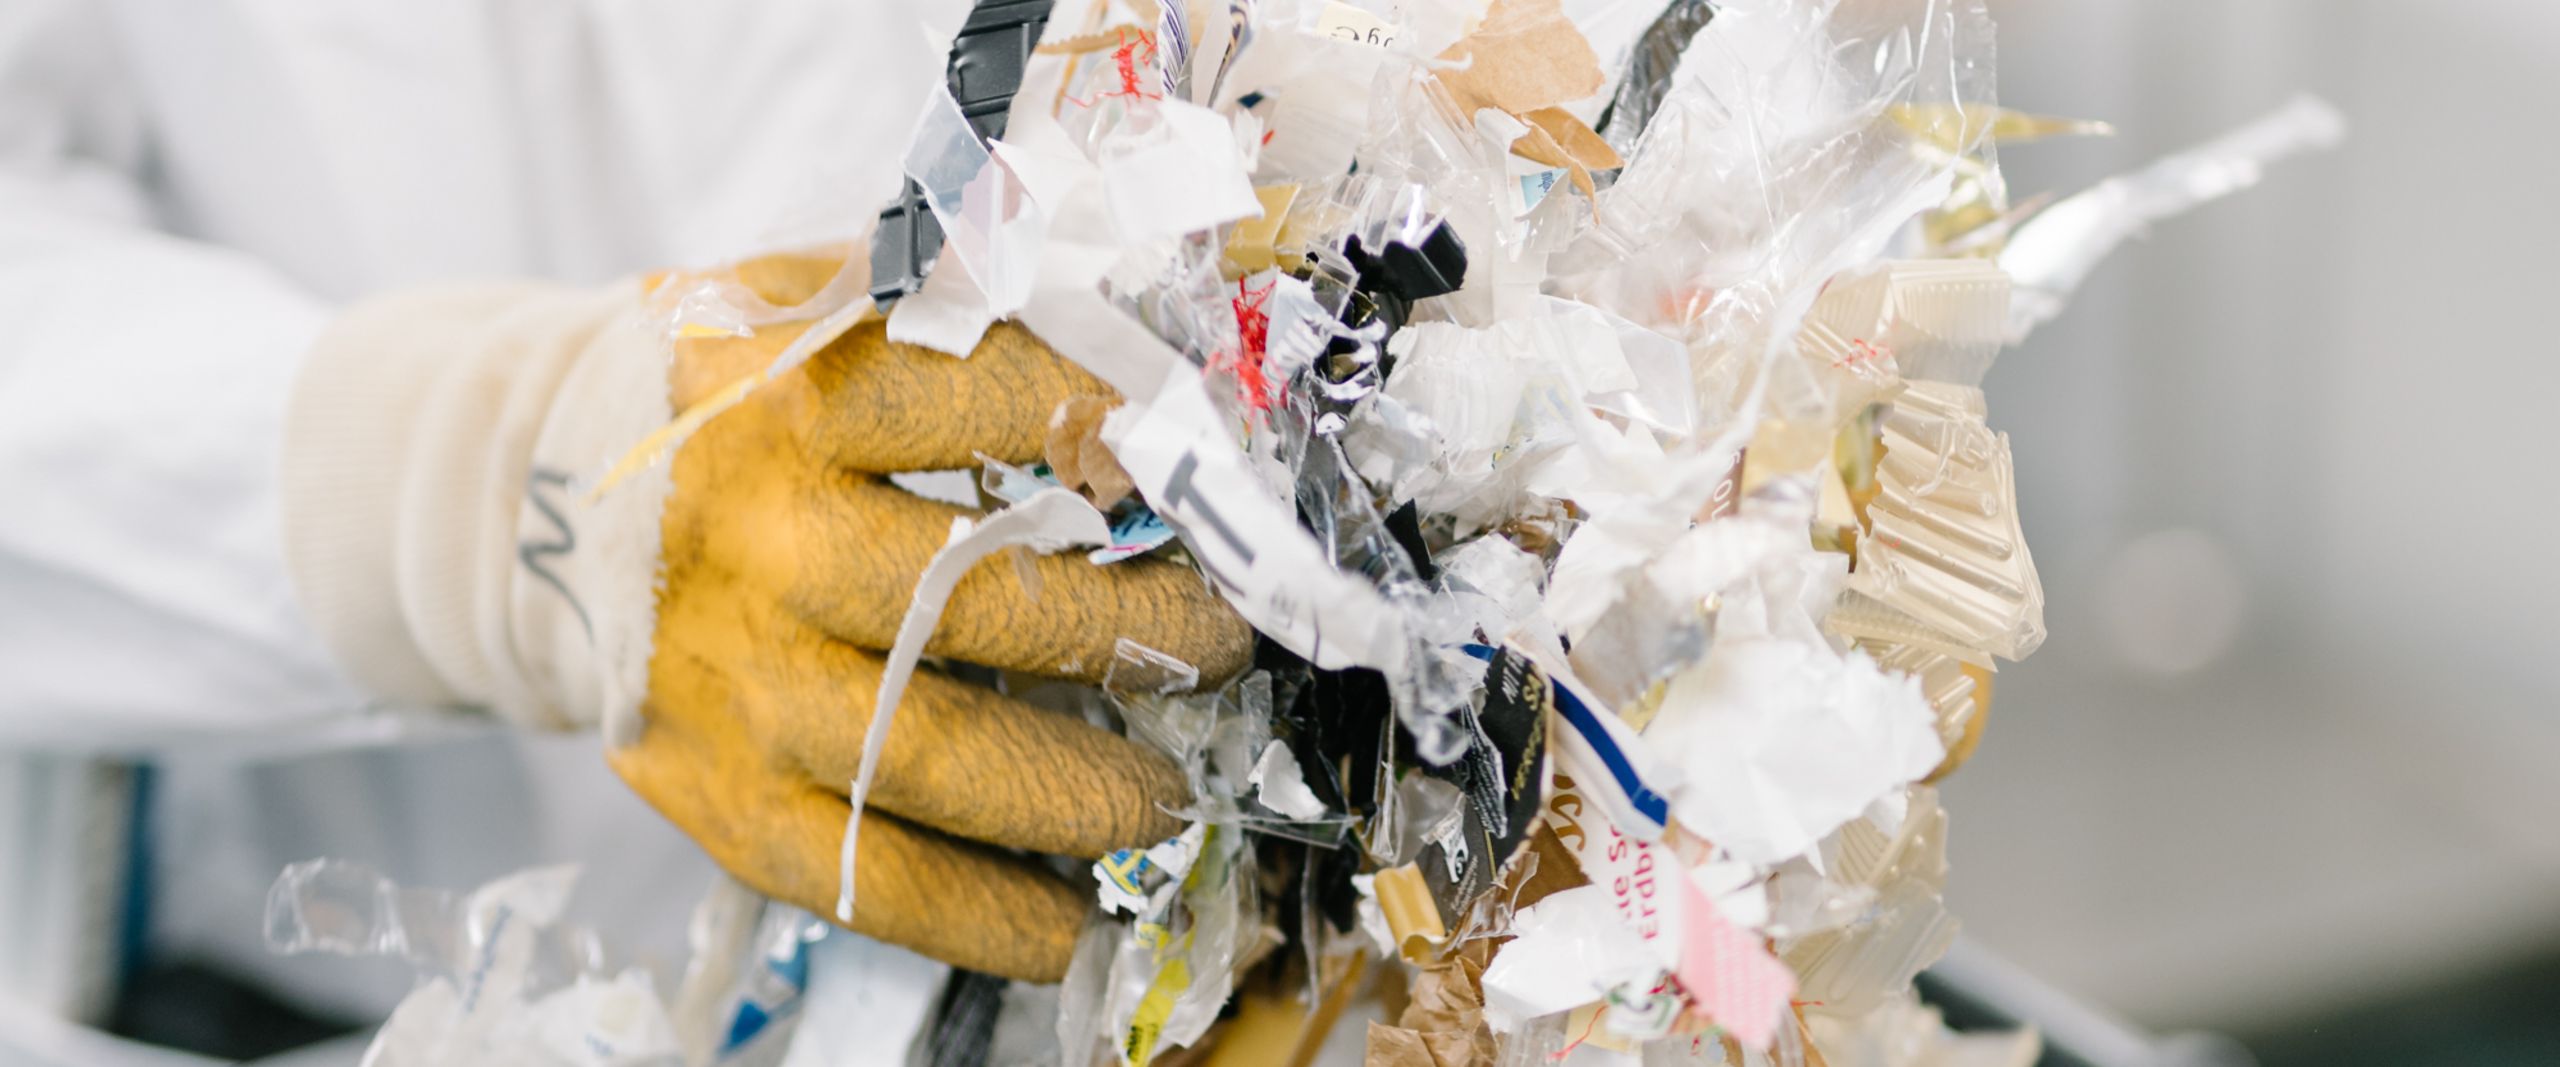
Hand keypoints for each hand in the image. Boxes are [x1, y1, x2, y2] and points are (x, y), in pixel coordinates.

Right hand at [606, 253, 1252, 980]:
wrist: (520, 499)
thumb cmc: (718, 397)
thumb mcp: (807, 304)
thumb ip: (956, 314)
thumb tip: (1153, 367)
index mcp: (788, 397)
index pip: (988, 403)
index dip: (1119, 432)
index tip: (1202, 465)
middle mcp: (759, 541)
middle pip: (982, 600)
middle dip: (1137, 630)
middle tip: (1221, 642)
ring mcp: (734, 681)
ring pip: (938, 760)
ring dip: (1086, 794)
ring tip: (1171, 797)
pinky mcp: (716, 793)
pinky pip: (872, 880)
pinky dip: (989, 918)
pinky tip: (1075, 921)